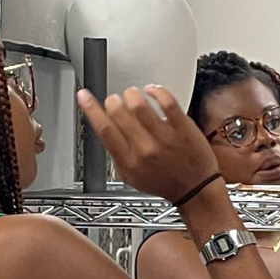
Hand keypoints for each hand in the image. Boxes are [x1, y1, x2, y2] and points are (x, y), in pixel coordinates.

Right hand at [77, 83, 220, 204]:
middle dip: (113, 100)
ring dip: (131, 93)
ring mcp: (165, 138)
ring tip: (133, 95)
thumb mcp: (130, 177)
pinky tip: (152, 90)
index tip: (84, 96)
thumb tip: (104, 128)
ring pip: (139, 103)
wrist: (195, 188)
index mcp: (129, 161)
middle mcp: (145, 149)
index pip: (104, 129)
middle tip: (116, 101)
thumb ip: (116, 154)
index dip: (90, 109)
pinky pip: (166, 101)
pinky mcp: (182, 128)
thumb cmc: (164, 182)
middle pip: (118, 112)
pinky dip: (155, 90)